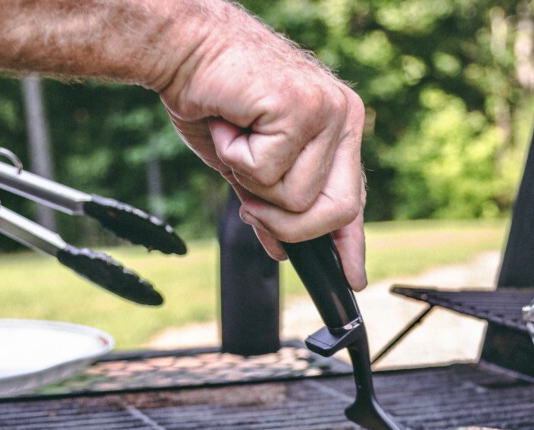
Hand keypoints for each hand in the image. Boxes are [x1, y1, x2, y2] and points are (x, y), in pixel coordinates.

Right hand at [159, 7, 366, 289]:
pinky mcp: (301, 108)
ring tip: (236, 138)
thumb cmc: (211, 96)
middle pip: (338, 210)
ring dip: (252, 182)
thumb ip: (271, 202)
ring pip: (298, 199)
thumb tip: (281, 248)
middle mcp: (343, 116)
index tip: (352, 279)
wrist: (181, 47)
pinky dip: (235, 157)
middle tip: (250, 202)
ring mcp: (327, 111)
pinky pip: (269, 173)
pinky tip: (229, 123)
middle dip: (290, 224)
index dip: (349, 243)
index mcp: (339, 127)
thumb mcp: (246, 164)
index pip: (352, 198)